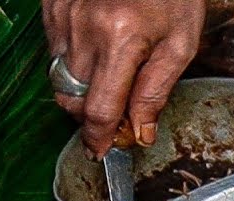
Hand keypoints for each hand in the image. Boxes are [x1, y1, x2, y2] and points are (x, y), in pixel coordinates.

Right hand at [43, 0, 204, 157]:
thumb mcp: (181, 43)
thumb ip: (157, 91)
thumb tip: (140, 132)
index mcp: (121, 40)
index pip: (99, 109)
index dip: (99, 137)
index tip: (102, 153)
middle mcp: (84, 29)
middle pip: (73, 99)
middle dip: (91, 116)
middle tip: (117, 117)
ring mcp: (62, 15)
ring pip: (60, 78)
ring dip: (82, 91)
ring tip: (113, 79)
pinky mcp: (51, 6)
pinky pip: (54, 51)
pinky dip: (74, 63)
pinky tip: (99, 51)